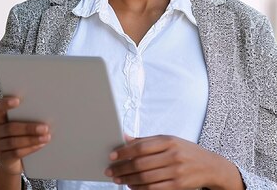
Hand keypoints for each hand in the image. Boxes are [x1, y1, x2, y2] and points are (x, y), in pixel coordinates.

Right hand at [0, 96, 50, 175]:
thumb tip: (45, 110)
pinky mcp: (3, 158)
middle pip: (10, 128)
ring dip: (32, 139)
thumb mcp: (18, 124)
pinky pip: (16, 153)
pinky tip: (40, 145)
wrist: (10, 162)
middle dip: (28, 128)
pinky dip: (30, 149)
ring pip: (14, 142)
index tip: (18, 100)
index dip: (5, 103)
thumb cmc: (18, 136)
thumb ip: (25, 116)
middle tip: (45, 127)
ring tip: (46, 137)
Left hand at [104, 135, 242, 189]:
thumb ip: (146, 140)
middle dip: (122, 168)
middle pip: (141, 164)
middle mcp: (173, 156)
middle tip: (111, 171)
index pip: (140, 147)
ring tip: (118, 179)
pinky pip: (155, 188)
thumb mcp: (168, 140)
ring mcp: (177, 172)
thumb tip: (124, 138)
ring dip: (128, 180)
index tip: (111, 156)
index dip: (123, 152)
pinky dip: (141, 188)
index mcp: (168, 141)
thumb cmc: (185, 151)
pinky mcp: (179, 186)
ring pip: (146, 178)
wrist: (211, 166)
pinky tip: (132, 186)